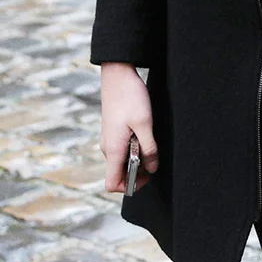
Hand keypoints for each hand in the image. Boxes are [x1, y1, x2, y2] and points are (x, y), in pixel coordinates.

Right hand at [100, 63, 158, 192]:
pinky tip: (143, 133)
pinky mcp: (113, 132)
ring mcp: (109, 140)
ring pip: (122, 160)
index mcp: (113, 150)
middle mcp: (108, 148)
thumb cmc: (130, 97)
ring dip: (136, 157)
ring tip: (149, 140)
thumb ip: (149, 148)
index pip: (112, 184)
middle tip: (154, 156)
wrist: (117, 74)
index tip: (147, 176)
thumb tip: (152, 168)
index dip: (130, 186)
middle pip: (119, 173)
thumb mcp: (145, 124)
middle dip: (138, 171)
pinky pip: (122, 149)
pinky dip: (133, 147)